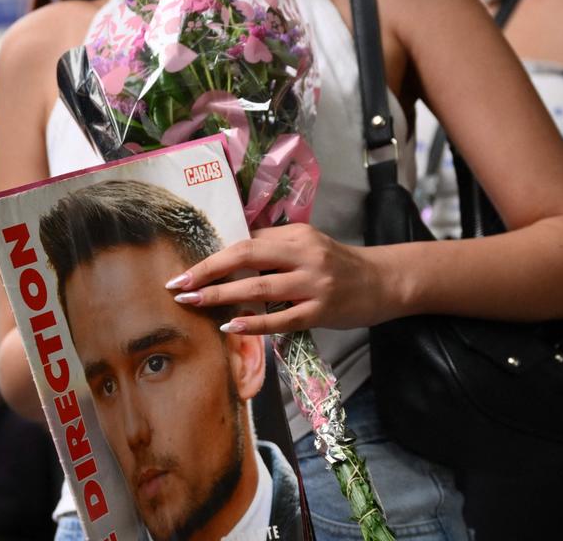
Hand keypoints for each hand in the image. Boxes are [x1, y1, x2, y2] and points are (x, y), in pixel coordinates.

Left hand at [167, 224, 396, 334]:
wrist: (384, 282)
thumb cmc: (339, 266)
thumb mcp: (309, 247)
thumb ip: (275, 249)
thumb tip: (229, 258)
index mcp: (298, 235)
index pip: (248, 241)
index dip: (214, 255)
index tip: (186, 268)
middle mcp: (305, 254)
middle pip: (247, 255)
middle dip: (208, 270)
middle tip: (178, 283)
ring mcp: (314, 283)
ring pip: (259, 288)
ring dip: (221, 295)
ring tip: (193, 302)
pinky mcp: (321, 311)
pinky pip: (280, 319)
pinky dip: (253, 323)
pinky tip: (230, 326)